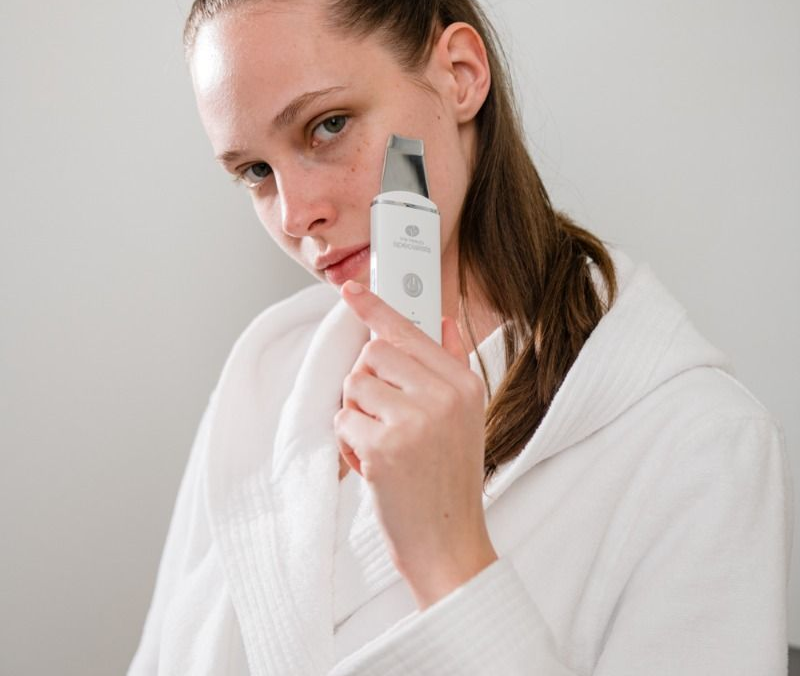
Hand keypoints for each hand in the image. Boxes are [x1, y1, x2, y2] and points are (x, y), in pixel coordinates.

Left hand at [335, 280, 497, 609]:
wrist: (448, 543)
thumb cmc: (450, 480)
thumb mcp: (465, 418)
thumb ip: (452, 365)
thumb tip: (443, 322)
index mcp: (463, 384)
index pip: (409, 331)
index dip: (376, 308)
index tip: (352, 290)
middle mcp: (443, 396)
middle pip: (373, 353)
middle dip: (367, 382)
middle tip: (383, 414)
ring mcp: (414, 421)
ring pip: (354, 384)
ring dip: (357, 414)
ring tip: (381, 443)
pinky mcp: (384, 447)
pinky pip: (343, 420)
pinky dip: (349, 443)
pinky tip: (373, 465)